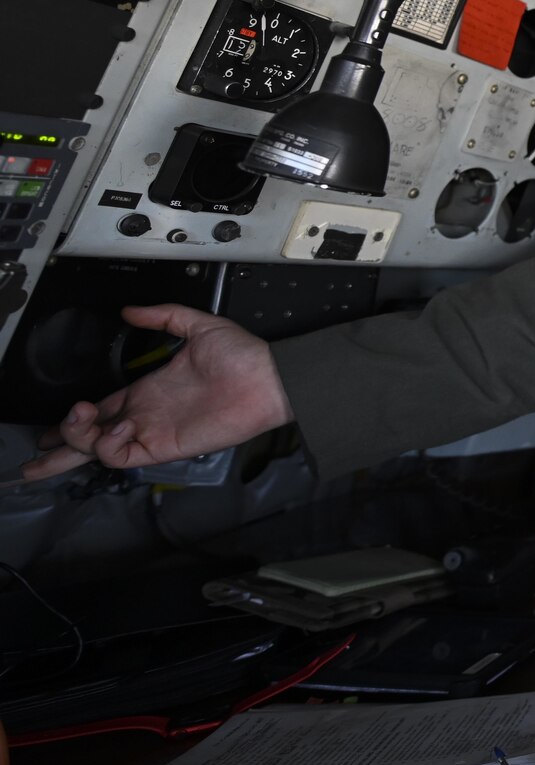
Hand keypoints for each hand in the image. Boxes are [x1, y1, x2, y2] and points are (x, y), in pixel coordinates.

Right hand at [23, 305, 291, 480]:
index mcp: (148, 390)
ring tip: (78, 417)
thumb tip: (131, 309)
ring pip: (97, 447)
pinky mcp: (163, 446)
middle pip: (90, 438)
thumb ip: (163, 317)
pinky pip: (122, 454)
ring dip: (77, 436)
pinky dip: (108, 443)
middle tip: (36, 452)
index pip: (100, 410)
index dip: (73, 419)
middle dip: (60, 447)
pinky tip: (117, 423)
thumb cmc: (244, 356)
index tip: (52, 423)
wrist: (269, 377)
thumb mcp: (198, 326)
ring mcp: (152, 431)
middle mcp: (145, 413)